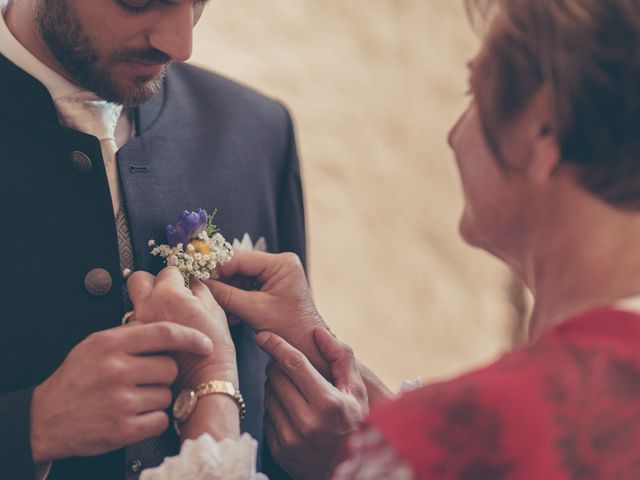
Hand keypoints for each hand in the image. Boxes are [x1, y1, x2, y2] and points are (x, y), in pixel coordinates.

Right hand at [30, 322, 212, 462]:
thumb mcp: (95, 344)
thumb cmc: (75, 379)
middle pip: (169, 367)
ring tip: (133, 398)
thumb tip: (165, 327)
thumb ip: (129, 334)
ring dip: (157, 397)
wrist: (45, 418)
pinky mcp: (123, 429)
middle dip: (163, 373)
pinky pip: (160, 419)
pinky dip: (153, 419)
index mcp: (111, 344)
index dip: (191, 337)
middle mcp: (116, 370)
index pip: (164, 333)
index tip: (205, 343)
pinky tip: (135, 415)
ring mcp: (120, 401)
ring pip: (166, 394)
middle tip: (144, 378)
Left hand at [128, 267, 237, 386]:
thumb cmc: (214, 352)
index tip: (184, 285)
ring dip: (147, 305)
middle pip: (138, 278)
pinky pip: (134, 325)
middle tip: (166, 293)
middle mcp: (147, 305)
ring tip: (165, 318)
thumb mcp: (215, 312)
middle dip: (151, 281)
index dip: (178, 277)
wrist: (202, 386)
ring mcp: (137, 325)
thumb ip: (201, 290)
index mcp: (169, 294)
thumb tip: (193, 281)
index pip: (167, 270)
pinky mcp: (133, 344)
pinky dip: (145, 325)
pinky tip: (159, 337)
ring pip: (134, 303)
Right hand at [206, 251, 327, 373]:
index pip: (240, 258)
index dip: (216, 267)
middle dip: (222, 282)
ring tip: (221, 310)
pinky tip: (231, 314)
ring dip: (228, 293)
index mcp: (281, 263)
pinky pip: (248, 287)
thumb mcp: (254, 311)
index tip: (196, 275)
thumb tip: (200, 282)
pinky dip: (237, 299)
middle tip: (205, 294)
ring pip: (241, 278)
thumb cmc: (289, 330)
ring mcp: (278, 274)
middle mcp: (281, 263)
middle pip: (240, 267)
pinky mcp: (273, 286)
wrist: (308, 348)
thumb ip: (226, 295)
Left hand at [258, 328, 367, 479]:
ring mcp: (291, 439)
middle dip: (280, 367)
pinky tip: (292, 412)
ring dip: (276, 388)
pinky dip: (275, 408)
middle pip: (276, 377)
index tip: (262, 335)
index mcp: (328, 403)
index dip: (276, 345)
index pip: (293, 364)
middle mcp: (307, 422)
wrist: (350, 471)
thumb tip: (317, 332)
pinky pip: (267, 416)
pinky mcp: (279, 451)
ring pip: (269, 396)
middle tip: (292, 369)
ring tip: (296, 393)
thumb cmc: (356, 423)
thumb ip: (341, 357)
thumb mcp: (357, 390)